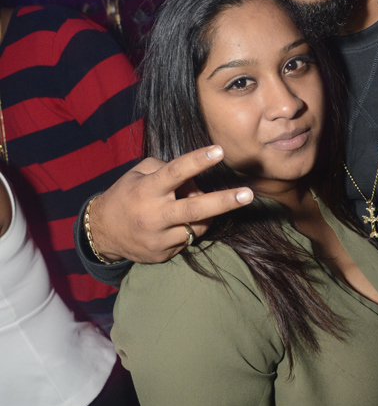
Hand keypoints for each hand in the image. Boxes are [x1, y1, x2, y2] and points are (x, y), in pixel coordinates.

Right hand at [88, 145, 253, 262]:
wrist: (102, 233)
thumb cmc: (127, 195)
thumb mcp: (139, 174)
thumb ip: (167, 170)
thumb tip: (197, 182)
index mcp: (147, 190)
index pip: (175, 172)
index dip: (198, 161)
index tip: (219, 151)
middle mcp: (153, 215)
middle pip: (195, 208)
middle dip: (224, 201)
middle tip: (248, 195)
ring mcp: (158, 238)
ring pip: (197, 226)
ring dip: (207, 214)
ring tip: (199, 205)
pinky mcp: (162, 254)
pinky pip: (188, 239)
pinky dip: (190, 228)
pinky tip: (179, 223)